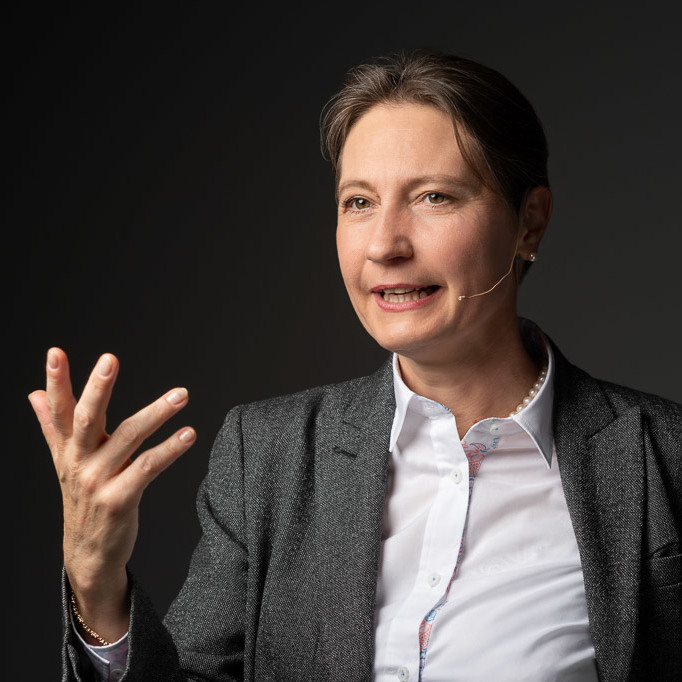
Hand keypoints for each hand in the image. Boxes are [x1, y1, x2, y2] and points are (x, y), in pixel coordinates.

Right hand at [28, 347, 195, 642]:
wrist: (88, 554)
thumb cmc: (83, 499)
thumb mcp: (65, 461)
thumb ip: (52, 425)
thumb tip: (33, 394)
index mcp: (68, 449)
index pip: (59, 410)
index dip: (56, 381)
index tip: (55, 352)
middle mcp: (79, 462)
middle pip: (86, 419)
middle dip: (97, 388)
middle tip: (109, 359)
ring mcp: (97, 482)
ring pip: (127, 438)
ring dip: (156, 413)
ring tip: (181, 394)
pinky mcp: (119, 500)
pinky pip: (147, 468)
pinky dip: (169, 450)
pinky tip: (188, 434)